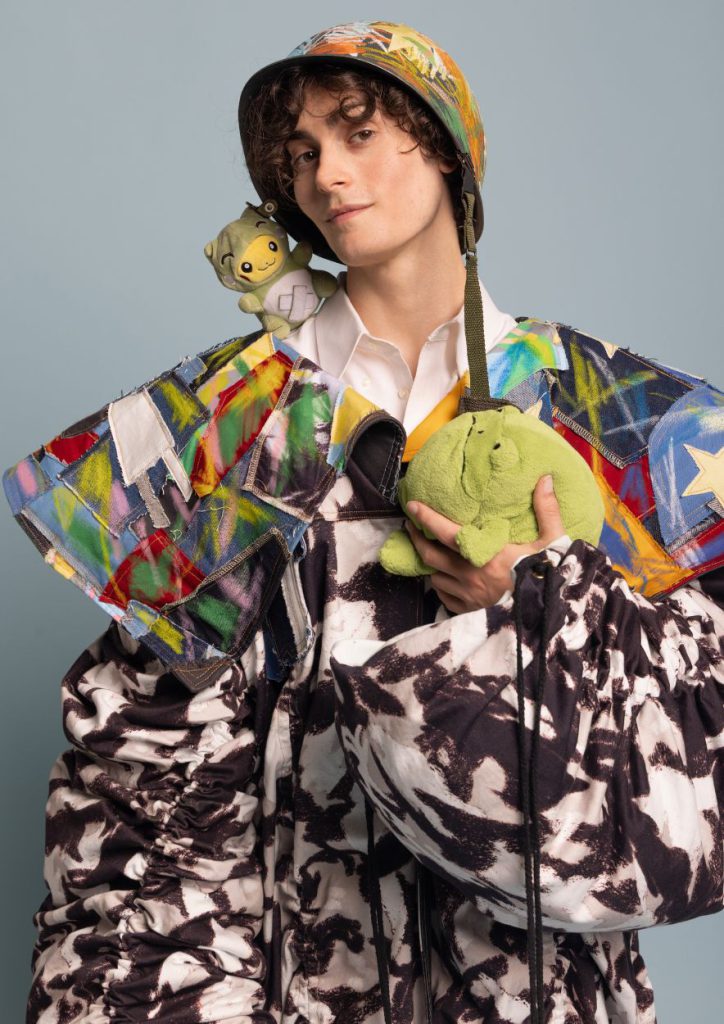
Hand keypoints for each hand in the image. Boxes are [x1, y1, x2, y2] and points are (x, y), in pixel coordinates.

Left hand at [405, 475, 565, 611]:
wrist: (549, 617)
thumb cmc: (550, 577)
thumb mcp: (554, 542)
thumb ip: (547, 510)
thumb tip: (545, 478)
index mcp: (487, 555)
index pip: (446, 533)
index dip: (427, 518)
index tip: (412, 506)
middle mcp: (471, 575)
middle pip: (430, 556)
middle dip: (416, 539)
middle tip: (411, 527)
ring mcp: (468, 596)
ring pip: (435, 578)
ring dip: (432, 565)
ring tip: (430, 553)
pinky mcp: (470, 612)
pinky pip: (445, 598)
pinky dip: (442, 587)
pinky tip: (446, 579)